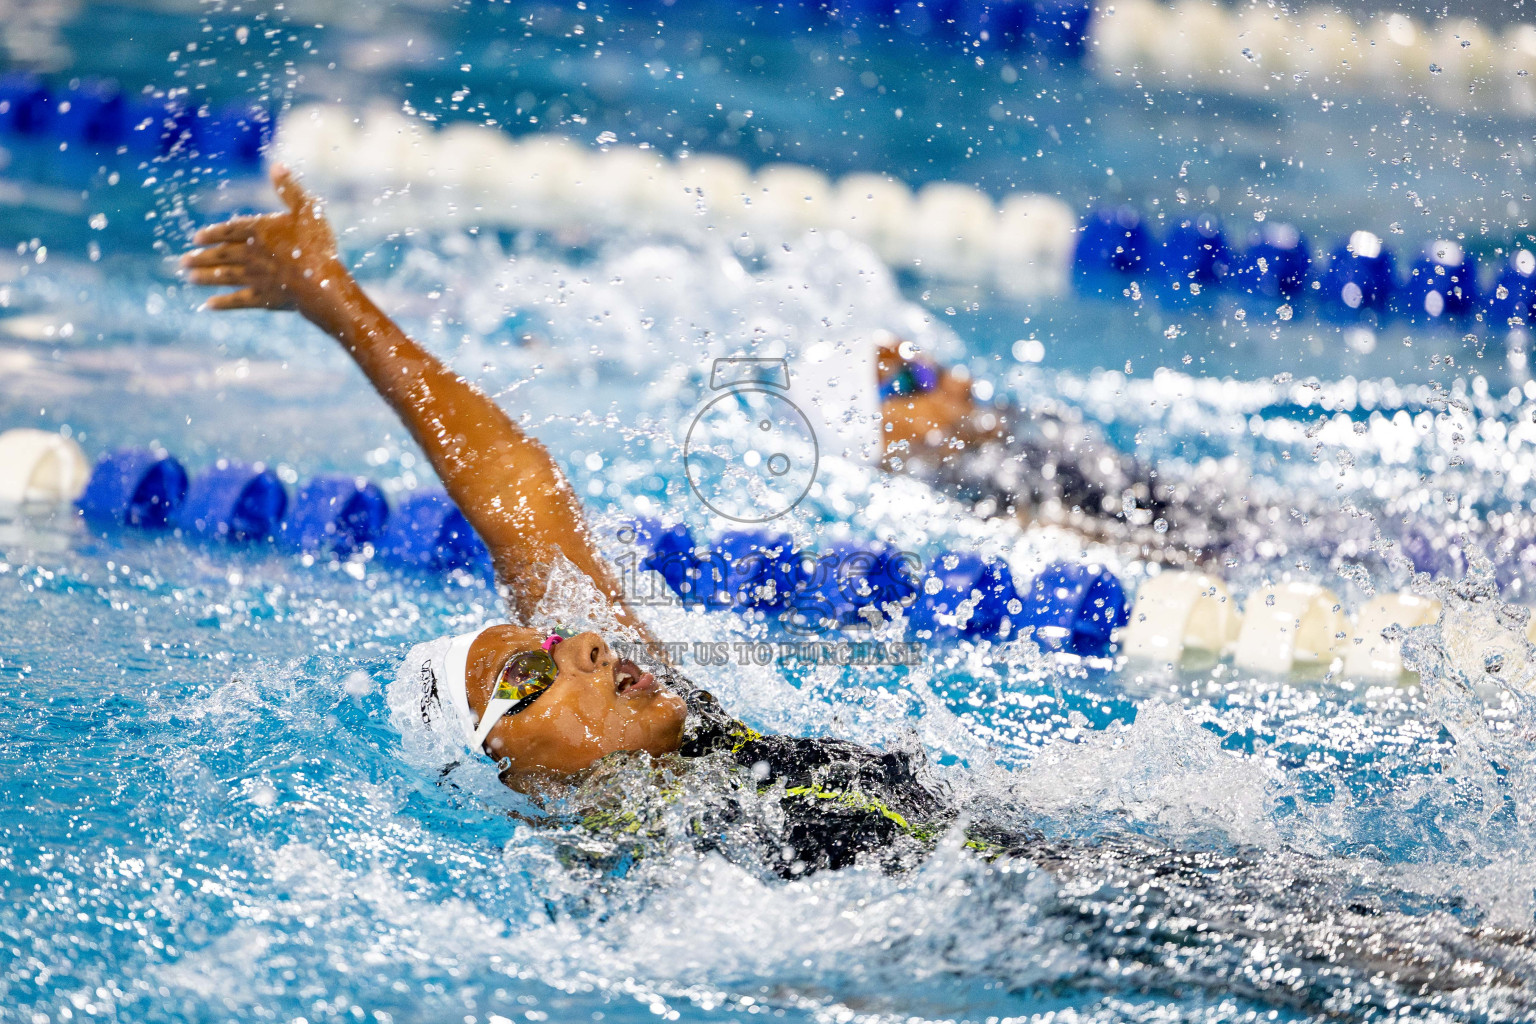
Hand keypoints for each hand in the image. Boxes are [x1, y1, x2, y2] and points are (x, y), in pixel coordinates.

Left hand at [181, 164, 348, 318]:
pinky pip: (238, 300)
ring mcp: (255, 278)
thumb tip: (276, 165)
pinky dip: (223, 303)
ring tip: (189, 278)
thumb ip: (290, 189)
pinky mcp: (263, 298)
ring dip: (205, 277)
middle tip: (183, 261)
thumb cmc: (316, 245)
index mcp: (258, 231)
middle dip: (201, 258)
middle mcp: (250, 254)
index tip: (196, 238)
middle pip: (221, 254)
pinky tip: (210, 305)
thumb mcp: (307, 210)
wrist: (321, 283)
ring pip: (224, 276)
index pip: (228, 230)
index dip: (212, 234)